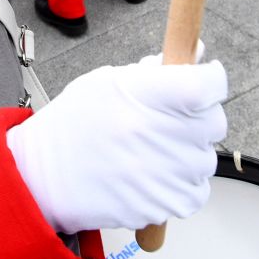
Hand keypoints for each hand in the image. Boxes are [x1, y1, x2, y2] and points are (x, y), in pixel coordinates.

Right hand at [6, 58, 227, 233]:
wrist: (44, 175)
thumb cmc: (74, 125)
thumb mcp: (107, 81)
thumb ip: (155, 70)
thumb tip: (196, 53)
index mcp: (147, 95)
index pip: (208, 83)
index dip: (210, 79)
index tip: (204, 79)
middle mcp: (161, 133)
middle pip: (214, 122)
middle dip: (197, 117)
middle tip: (167, 120)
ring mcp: (165, 173)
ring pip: (205, 159)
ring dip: (188, 153)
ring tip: (151, 150)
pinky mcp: (164, 205)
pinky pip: (195, 192)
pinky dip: (181, 185)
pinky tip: (153, 174)